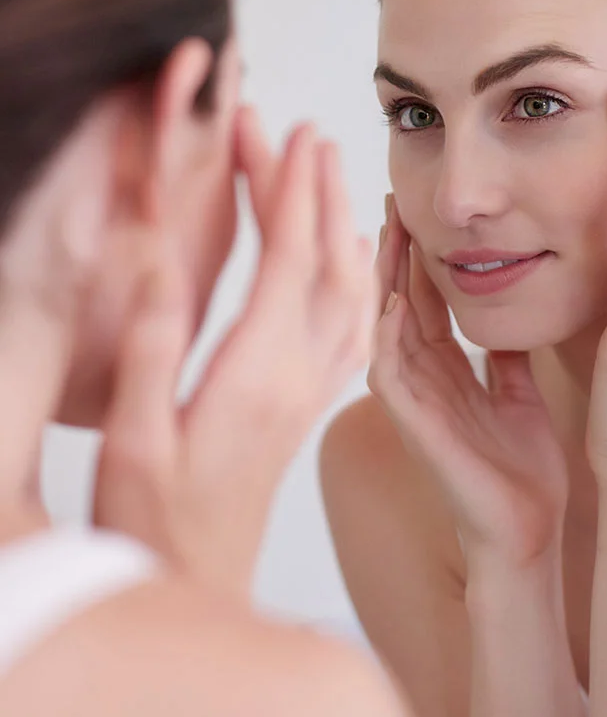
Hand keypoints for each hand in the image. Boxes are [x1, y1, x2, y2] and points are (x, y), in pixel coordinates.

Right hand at [94, 109, 375, 595]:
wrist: (200, 583)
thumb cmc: (155, 522)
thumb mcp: (135, 442)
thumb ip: (153, 356)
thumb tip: (163, 269)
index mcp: (256, 375)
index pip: (288, 261)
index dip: (291, 192)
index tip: (291, 137)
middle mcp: (298, 377)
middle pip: (327, 265)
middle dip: (321, 192)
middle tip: (311, 134)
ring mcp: (310, 392)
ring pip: (351, 294)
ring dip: (346, 229)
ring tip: (335, 178)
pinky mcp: (308, 405)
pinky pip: (354, 330)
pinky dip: (361, 282)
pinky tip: (355, 263)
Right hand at [368, 200, 568, 567]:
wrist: (529, 534)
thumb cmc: (522, 473)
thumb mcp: (520, 395)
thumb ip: (508, 357)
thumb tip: (511, 312)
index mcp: (448, 372)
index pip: (427, 301)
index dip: (422, 255)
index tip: (420, 209)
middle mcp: (423, 380)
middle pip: (400, 302)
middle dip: (396, 253)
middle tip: (392, 200)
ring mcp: (413, 402)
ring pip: (387, 328)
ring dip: (384, 281)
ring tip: (384, 231)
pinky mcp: (414, 427)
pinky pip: (390, 374)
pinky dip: (387, 336)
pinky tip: (391, 300)